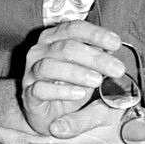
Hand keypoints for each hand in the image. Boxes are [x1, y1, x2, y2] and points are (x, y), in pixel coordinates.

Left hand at [0, 101, 144, 143]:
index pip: (28, 143)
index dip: (5, 136)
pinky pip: (44, 143)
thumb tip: (56, 128)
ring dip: (10, 139)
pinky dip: (27, 137)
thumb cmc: (126, 122)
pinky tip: (19, 131)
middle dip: (0, 139)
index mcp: (68, 142)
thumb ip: (80, 122)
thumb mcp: (104, 117)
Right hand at [21, 20, 124, 134]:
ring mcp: (31, 71)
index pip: (74, 28)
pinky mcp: (28, 93)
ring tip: (97, 81)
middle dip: (94, 57)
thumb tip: (111, 49)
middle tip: (117, 69)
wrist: (49, 115)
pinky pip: (41, 89)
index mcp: (54, 37)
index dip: (95, 34)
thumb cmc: (69, 86)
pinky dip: (61, 91)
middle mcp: (40, 50)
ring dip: (77, 73)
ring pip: (50, 66)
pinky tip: (79, 94)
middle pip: (66, 47)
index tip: (116, 44)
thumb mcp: (86, 70)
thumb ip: (96, 58)